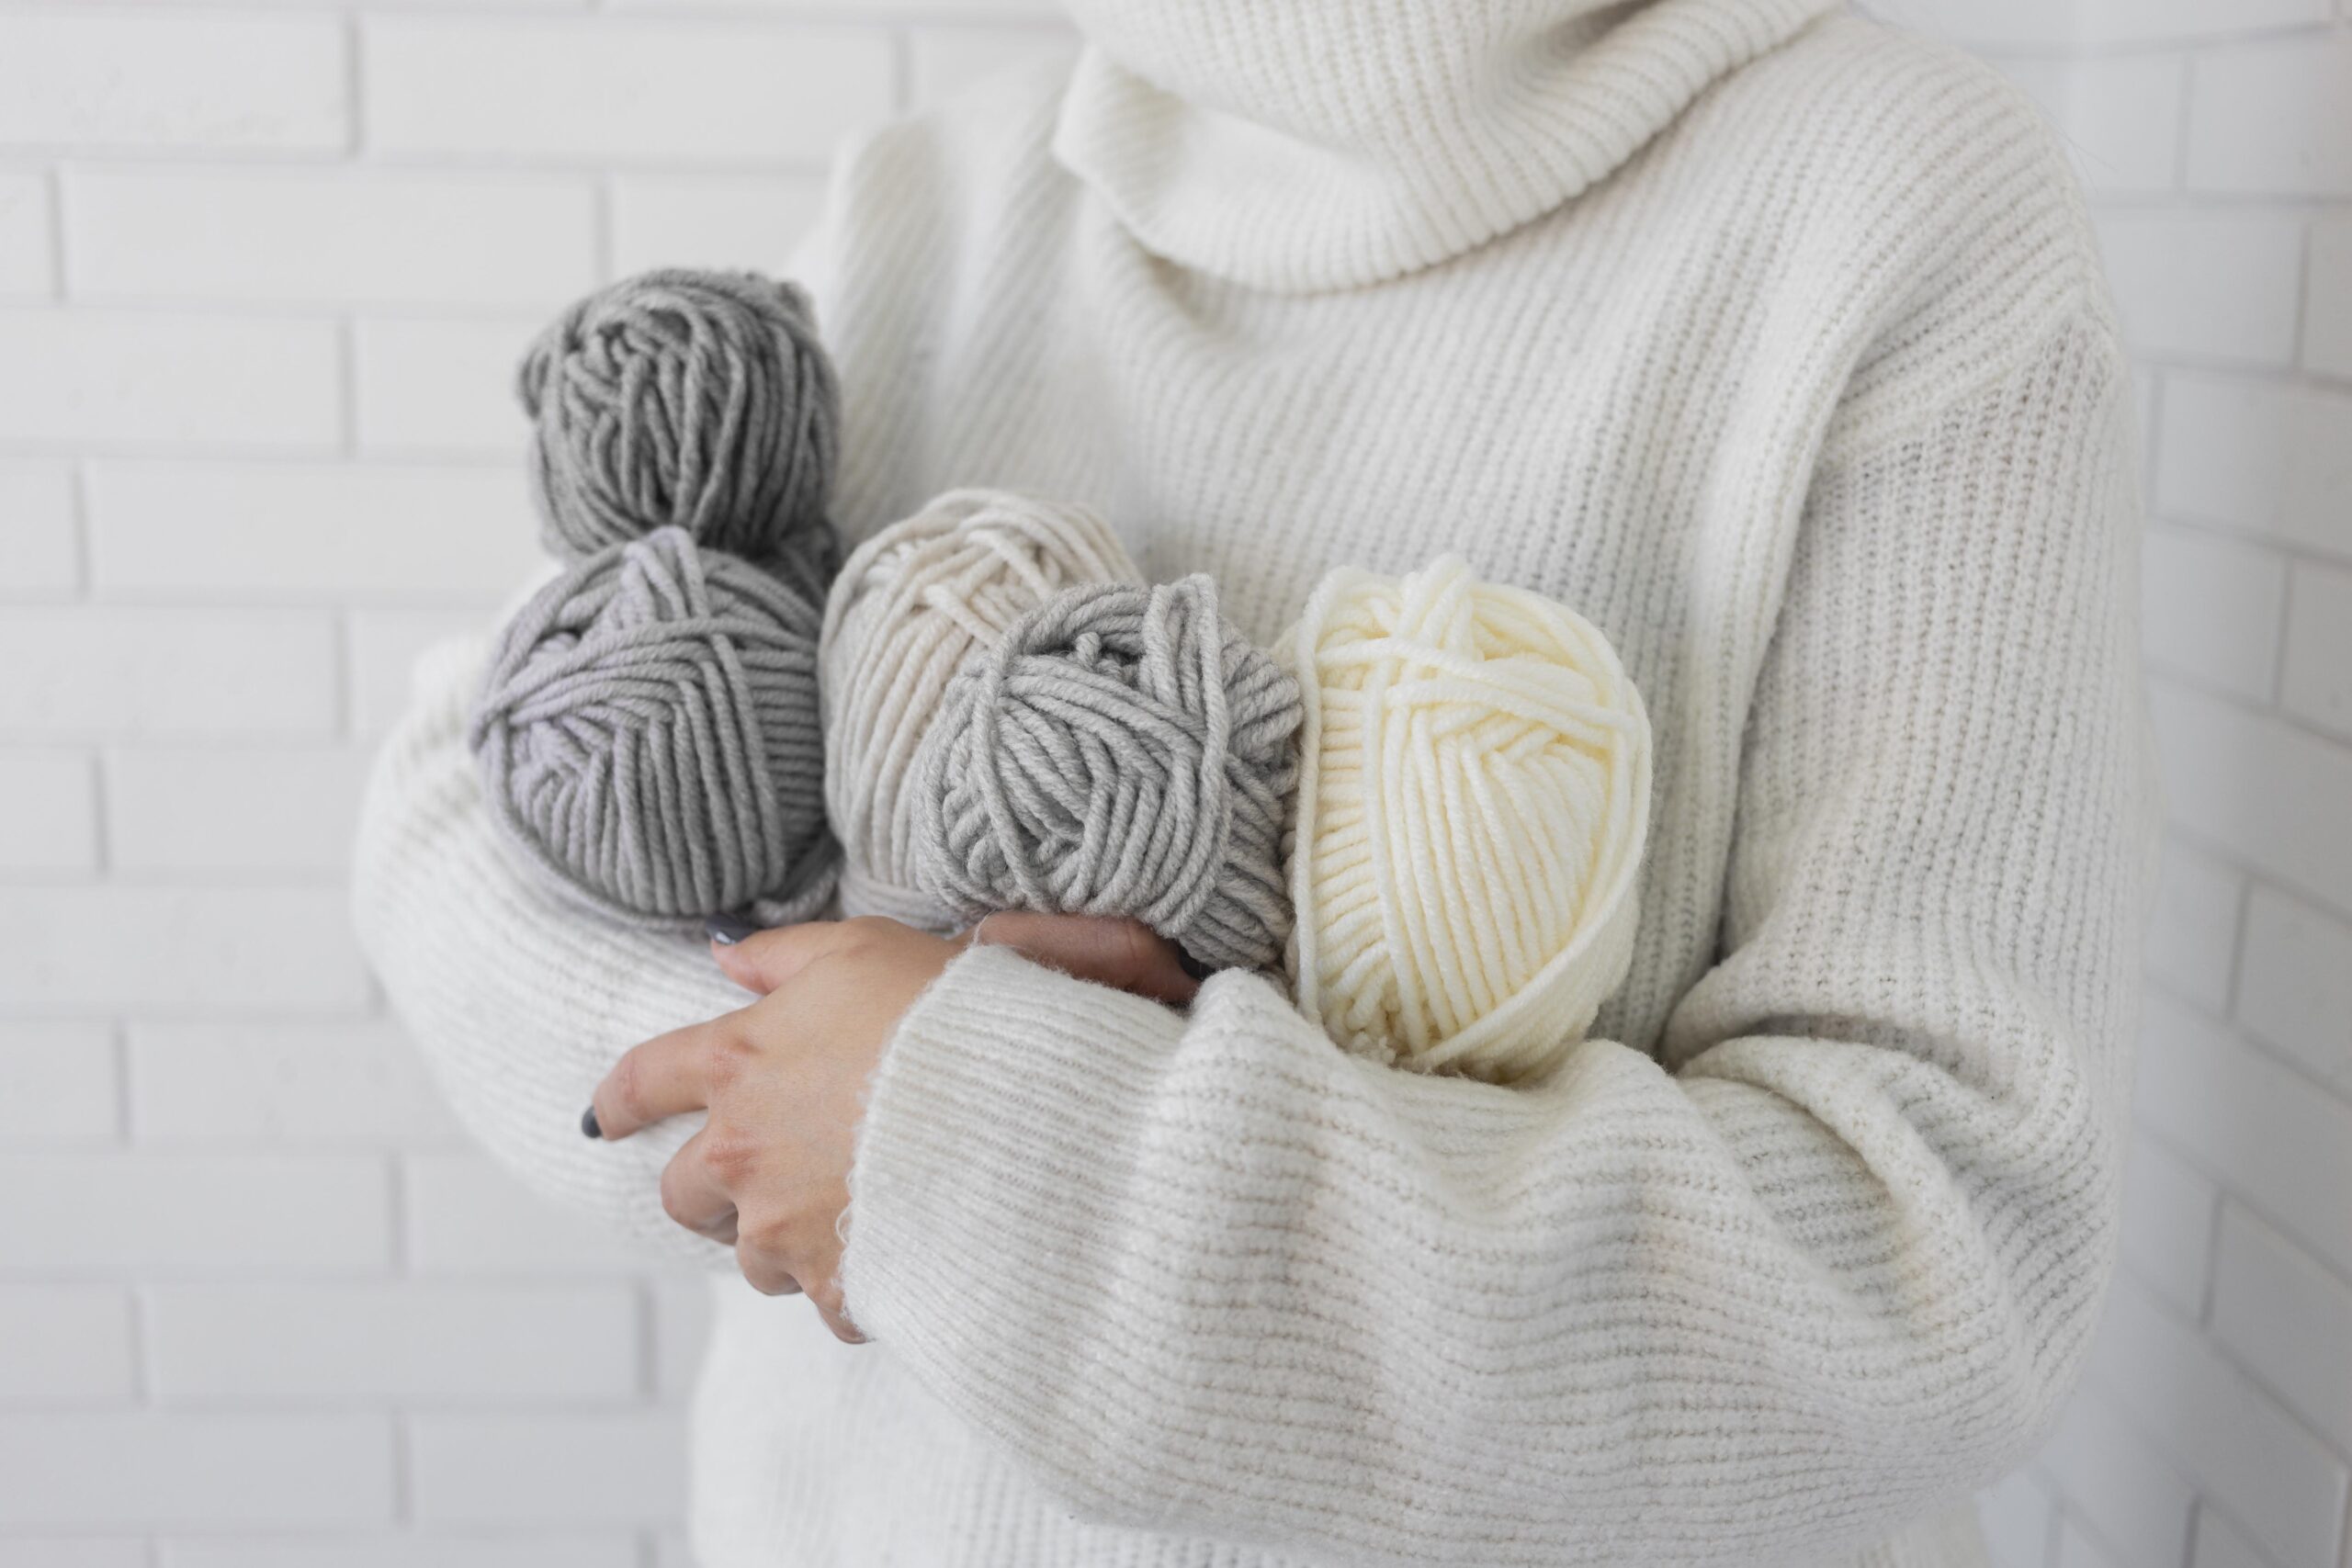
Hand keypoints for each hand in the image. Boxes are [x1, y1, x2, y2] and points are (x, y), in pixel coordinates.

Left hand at [590, 917, 955, 1340]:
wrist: (1015, 1109)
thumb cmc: (943, 1015)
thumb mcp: (863, 950)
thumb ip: (782, 955)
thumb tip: (722, 954)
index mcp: (738, 1064)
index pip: (643, 1082)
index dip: (620, 1101)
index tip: (607, 1120)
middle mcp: (741, 1153)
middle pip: (682, 1194)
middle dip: (711, 1193)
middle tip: (764, 1181)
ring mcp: (784, 1227)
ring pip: (753, 1257)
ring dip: (785, 1242)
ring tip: (847, 1215)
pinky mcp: (836, 1283)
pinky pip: (828, 1302)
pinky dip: (853, 1285)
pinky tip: (896, 1253)